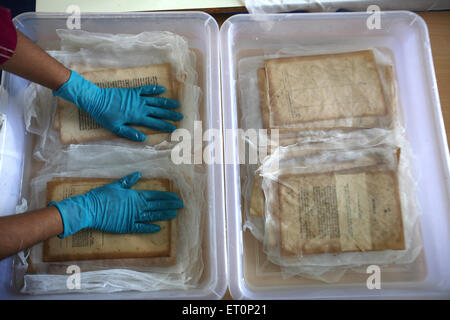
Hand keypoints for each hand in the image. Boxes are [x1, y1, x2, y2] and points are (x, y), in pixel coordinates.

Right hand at [49, 172, 182, 237]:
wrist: (90, 209)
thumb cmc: (102, 196)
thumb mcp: (116, 185)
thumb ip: (128, 181)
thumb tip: (139, 174)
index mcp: (135, 196)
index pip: (155, 195)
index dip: (166, 196)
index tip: (175, 197)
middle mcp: (137, 207)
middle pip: (157, 206)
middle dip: (170, 205)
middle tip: (181, 205)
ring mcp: (133, 217)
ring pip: (153, 216)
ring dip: (164, 215)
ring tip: (175, 214)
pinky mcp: (127, 227)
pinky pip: (141, 228)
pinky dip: (150, 228)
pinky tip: (159, 228)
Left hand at [53, 70, 182, 141]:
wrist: (96, 99)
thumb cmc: (104, 115)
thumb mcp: (115, 128)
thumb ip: (129, 133)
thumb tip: (142, 138)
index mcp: (136, 117)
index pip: (155, 123)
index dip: (165, 126)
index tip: (174, 128)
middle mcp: (140, 107)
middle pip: (158, 111)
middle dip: (170, 114)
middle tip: (180, 116)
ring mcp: (137, 98)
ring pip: (155, 100)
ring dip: (166, 102)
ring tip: (177, 104)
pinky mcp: (132, 91)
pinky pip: (146, 89)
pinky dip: (154, 89)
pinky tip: (162, 89)